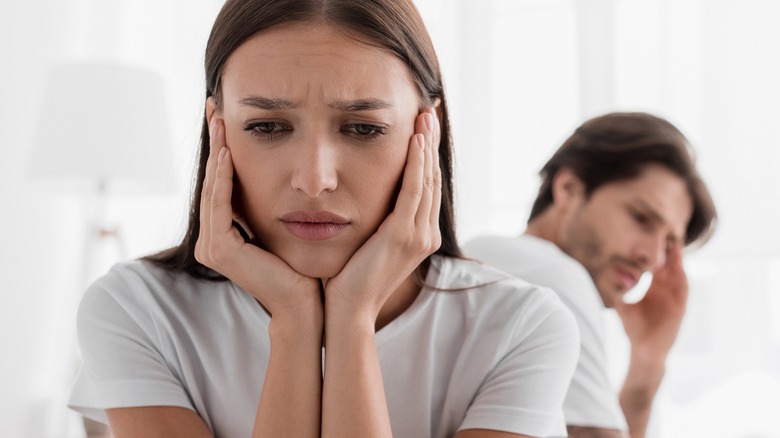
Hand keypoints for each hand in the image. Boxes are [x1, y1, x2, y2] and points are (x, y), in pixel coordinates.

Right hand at [195, 117, 321, 318]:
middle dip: (215, 142)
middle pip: (213, 180)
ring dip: (217, 152)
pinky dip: (224, 178)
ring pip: (214, 188)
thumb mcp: (284, 223)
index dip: (222, 148)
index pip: (222, 182)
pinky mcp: (220, 250)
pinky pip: (220, 205)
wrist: (308, 303)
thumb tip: (283, 168)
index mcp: (225, 233)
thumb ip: (273, 200)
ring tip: (220, 120)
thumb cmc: (303, 264)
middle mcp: (212, 240)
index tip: (226, 115)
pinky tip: (229, 151)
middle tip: (215, 105)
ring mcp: (212, 246)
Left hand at [323, 108, 441, 322]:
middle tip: (428, 108)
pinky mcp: (403, 235)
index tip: (423, 125)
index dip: (427, 154)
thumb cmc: (349, 279)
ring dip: (426, 144)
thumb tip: (363, 196)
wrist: (347, 311)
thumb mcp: (368, 244)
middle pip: (433, 177)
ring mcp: (418, 235)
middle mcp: (426, 234)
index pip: (427, 185)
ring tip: (424, 114)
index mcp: (420, 235)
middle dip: (431, 141)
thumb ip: (375, 221)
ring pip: (428, 179)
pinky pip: (415, 190)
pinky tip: (414, 139)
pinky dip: (416, 163)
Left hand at [615, 243, 687, 362]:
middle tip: (663, 229)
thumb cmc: (634, 328)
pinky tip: (679, 266)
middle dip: (666, 247)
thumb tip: (606, 275)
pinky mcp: (681, 305)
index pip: (654, 263)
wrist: (645, 350)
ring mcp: (674, 296)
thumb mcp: (623, 305)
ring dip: (676, 258)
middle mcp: (665, 288)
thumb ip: (616, 290)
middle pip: (667, 263)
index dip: (651, 250)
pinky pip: (683, 288)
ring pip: (677, 272)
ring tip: (674, 242)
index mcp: (654, 287)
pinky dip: (681, 277)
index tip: (646, 233)